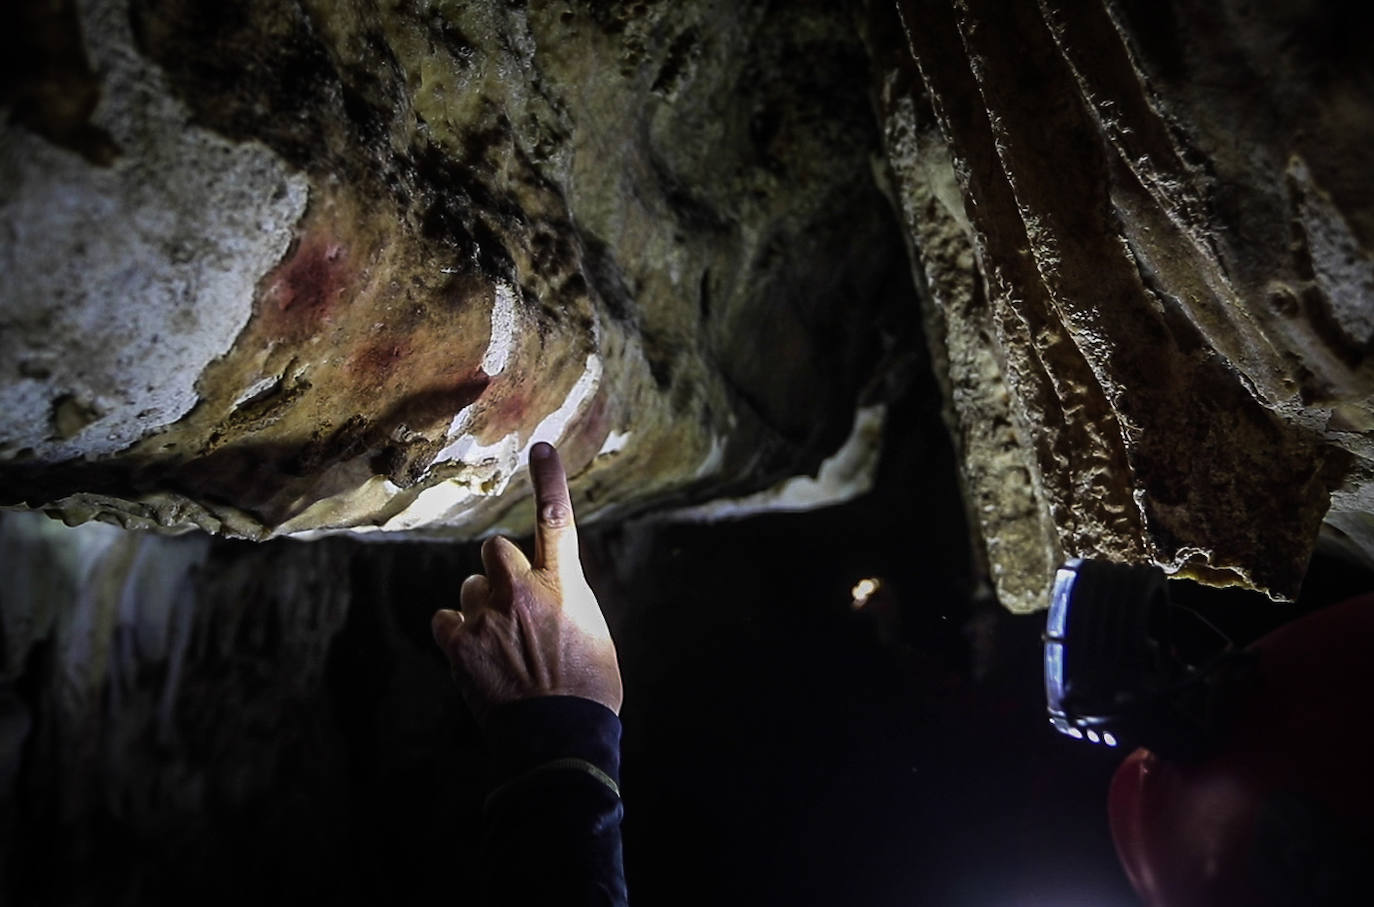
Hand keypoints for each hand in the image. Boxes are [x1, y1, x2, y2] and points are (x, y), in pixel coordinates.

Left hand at [431, 442, 622, 717]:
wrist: (558, 739)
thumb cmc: (588, 690)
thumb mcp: (593, 635)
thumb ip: (566, 604)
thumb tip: (548, 601)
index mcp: (564, 586)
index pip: (556, 519)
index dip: (549, 480)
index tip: (540, 447)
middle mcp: (522, 591)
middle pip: (493, 550)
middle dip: (499, 569)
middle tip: (512, 602)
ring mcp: (487, 616)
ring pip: (469, 588)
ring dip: (480, 608)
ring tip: (501, 647)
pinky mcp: (459, 644)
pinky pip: (446, 619)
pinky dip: (457, 634)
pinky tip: (476, 657)